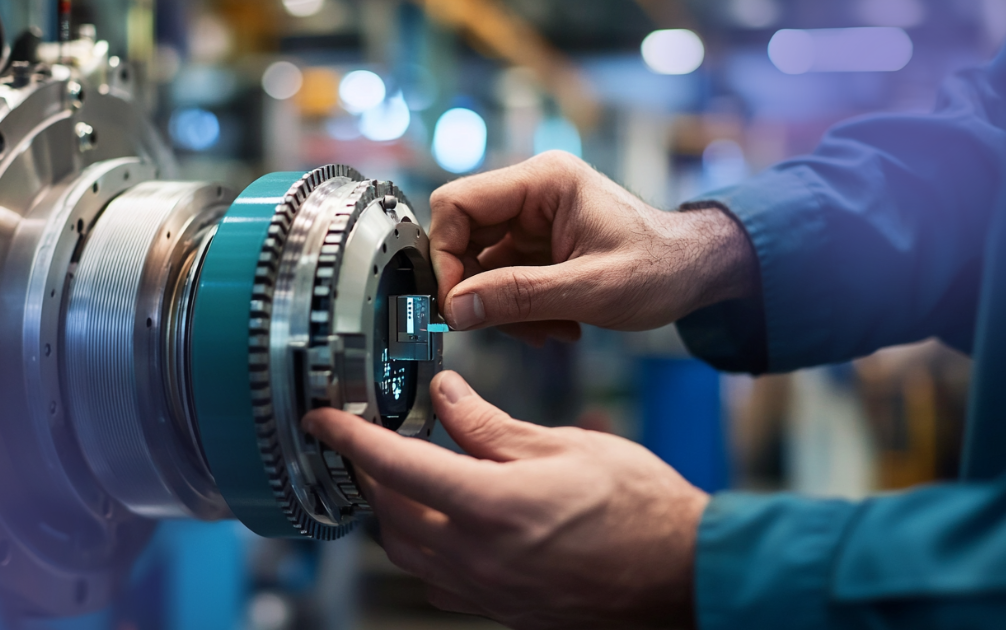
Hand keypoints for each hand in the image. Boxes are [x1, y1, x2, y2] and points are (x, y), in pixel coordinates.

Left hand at [303, 371, 708, 629]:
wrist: (682, 575)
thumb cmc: (638, 508)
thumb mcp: (562, 445)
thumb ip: (490, 424)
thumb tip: (444, 395)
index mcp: (488, 507)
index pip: (394, 467)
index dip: (350, 438)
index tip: (323, 419)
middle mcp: (475, 556)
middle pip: (388, 512)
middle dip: (369, 473)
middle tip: (370, 439)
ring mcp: (484, 590)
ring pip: (405, 550)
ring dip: (391, 511)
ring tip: (403, 475)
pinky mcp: (498, 608)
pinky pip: (435, 580)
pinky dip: (422, 547)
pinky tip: (441, 523)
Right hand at [429, 150, 757, 344]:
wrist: (698, 273)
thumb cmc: (662, 268)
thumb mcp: (590, 289)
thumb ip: (519, 297)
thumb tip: (456, 310)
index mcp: (544, 181)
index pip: (458, 204)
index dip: (445, 255)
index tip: (454, 304)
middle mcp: (532, 193)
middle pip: (463, 236)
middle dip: (475, 289)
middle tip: (495, 326)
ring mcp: (533, 220)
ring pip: (480, 265)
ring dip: (501, 307)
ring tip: (544, 331)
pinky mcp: (537, 246)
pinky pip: (502, 279)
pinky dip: (517, 310)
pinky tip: (553, 327)